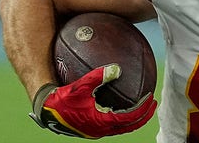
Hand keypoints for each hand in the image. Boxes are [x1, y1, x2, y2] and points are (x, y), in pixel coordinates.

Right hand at [30, 64, 156, 138]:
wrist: (45, 111)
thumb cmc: (61, 99)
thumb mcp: (80, 86)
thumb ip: (98, 76)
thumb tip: (117, 68)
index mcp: (102, 122)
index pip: (130, 118)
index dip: (143, 109)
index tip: (151, 98)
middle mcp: (101, 129)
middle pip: (129, 125)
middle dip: (143, 115)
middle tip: (153, 104)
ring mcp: (95, 129)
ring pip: (120, 126)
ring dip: (133, 117)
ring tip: (141, 105)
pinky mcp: (90, 126)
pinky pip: (110, 122)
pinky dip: (120, 115)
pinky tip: (118, 102)